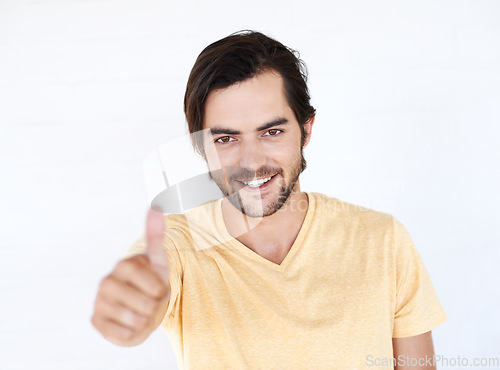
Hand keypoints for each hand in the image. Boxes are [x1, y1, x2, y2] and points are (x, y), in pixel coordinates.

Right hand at [91, 209, 170, 345]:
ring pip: (134, 320)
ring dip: (145, 319)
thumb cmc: (152, 283)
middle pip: (142, 302)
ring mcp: (100, 303)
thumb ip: (156, 235)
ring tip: (143, 312)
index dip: (156, 286)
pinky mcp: (97, 322)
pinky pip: (122, 335)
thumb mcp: (158, 260)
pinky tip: (130, 323)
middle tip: (151, 301)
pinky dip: (132, 333)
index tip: (159, 288)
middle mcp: (106, 283)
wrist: (144, 309)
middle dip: (154, 305)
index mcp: (122, 267)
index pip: (145, 278)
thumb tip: (156, 207)